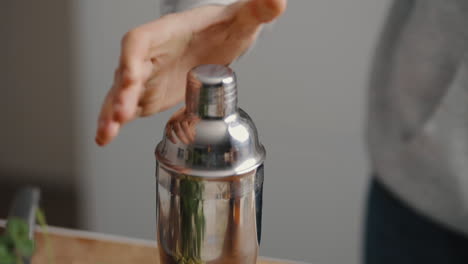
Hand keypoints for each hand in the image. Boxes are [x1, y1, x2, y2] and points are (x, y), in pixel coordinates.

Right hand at [95, 0, 285, 145]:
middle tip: (121, 115)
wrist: (219, 43)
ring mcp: (148, 77)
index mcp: (168, 33)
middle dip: (121, 93)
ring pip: (122, 93)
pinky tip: (105, 138)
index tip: (131, 76)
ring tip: (105, 134)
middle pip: (127, 71)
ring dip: (112, 113)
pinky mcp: (149, 95)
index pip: (141, 40)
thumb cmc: (225, 28)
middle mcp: (151, 55)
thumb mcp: (243, 19)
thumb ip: (257, 9)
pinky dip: (115, 122)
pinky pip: (128, 107)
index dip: (133, 58)